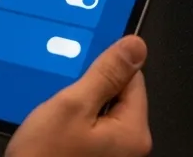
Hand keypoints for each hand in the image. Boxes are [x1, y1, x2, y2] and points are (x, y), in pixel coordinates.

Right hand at [6, 36, 151, 156]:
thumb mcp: (73, 105)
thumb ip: (106, 73)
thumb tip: (136, 46)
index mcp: (134, 133)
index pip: (133, 77)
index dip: (103, 71)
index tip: (80, 77)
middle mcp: (132, 150)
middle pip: (118, 97)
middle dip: (89, 92)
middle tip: (64, 104)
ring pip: (102, 114)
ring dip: (80, 111)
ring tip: (56, 122)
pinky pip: (92, 133)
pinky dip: (75, 128)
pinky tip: (56, 136)